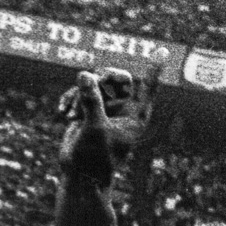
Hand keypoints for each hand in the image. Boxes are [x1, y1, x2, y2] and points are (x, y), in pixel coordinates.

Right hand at [58, 67, 157, 181]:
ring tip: (72, 116)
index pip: (148, 87)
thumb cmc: (94, 157)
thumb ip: (91, 101)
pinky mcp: (90, 109)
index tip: (162, 50)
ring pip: (95, 82)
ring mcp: (107, 108)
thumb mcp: (94, 128)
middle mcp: (124, 109)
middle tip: (89, 85)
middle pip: (117, 77)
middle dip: (100, 79)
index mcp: (137, 116)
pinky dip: (70, 98)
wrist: (80, 174)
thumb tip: (86, 74)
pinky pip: (81, 90)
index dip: (153, 69)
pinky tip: (63, 113)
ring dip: (80, 93)